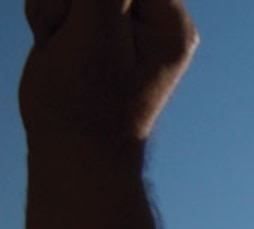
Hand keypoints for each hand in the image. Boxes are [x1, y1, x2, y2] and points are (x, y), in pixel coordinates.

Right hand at [20, 0, 194, 151]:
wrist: (71, 151)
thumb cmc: (87, 102)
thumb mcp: (95, 30)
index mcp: (169, 20)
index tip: (80, 18)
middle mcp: (152, 17)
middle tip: (68, 37)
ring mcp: (119, 21)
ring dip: (52, 6)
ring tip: (60, 46)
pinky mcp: (90, 26)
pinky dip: (45, 15)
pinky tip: (52, 45)